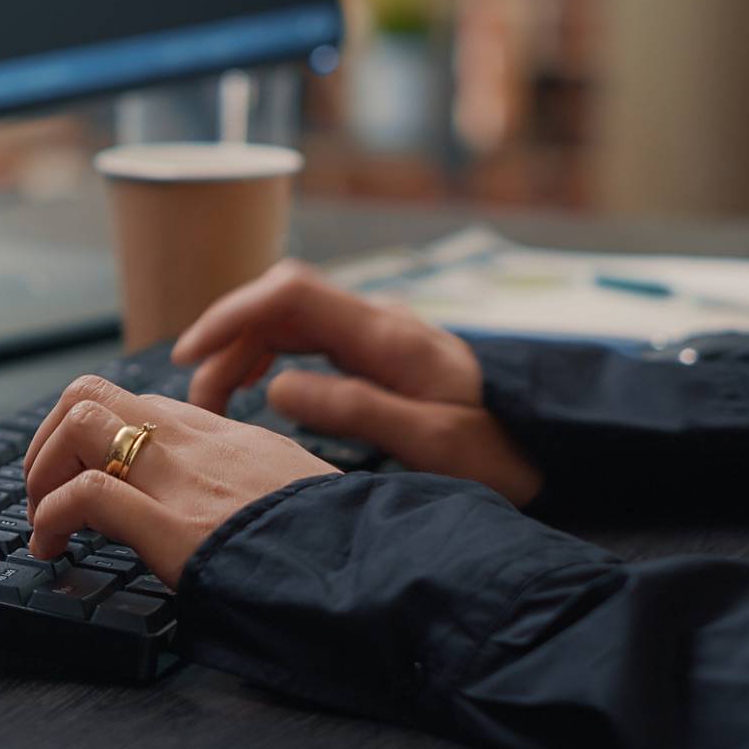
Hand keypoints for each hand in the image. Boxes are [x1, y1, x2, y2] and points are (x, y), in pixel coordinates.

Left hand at [21, 376, 333, 584]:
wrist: (380, 569)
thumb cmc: (345, 542)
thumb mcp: (296, 490)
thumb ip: (252, 481)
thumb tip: (226, 499)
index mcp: (228, 436)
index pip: (138, 403)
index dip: (94, 435)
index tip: (82, 474)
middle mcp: (199, 444)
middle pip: (90, 392)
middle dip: (48, 439)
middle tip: (44, 491)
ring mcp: (185, 480)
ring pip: (80, 422)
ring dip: (41, 472)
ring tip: (42, 523)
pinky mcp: (175, 528)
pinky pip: (86, 495)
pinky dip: (52, 517)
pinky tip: (52, 548)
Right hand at [171, 260, 542, 507]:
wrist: (557, 450)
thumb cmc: (503, 453)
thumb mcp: (433, 443)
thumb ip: (354, 409)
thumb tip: (275, 388)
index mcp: (388, 335)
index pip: (289, 295)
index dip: (230, 315)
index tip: (190, 356)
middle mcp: (379, 322)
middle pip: (279, 303)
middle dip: (227, 341)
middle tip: (201, 400)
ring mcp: (379, 335)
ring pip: (288, 320)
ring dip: (244, 352)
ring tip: (218, 403)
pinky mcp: (379, 354)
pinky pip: (307, 339)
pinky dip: (269, 357)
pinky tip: (256, 390)